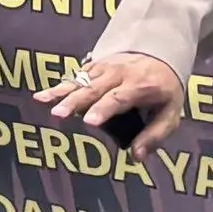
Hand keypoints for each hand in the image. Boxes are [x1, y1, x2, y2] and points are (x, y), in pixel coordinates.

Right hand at [38, 53, 183, 152]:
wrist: (161, 54)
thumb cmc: (164, 90)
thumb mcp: (171, 114)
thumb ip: (154, 135)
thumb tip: (137, 157)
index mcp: (141, 86)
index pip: (119, 98)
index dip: (102, 109)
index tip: (88, 122)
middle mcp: (119, 74)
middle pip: (93, 88)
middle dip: (74, 102)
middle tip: (58, 114)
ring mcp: (104, 68)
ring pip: (80, 80)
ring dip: (60, 91)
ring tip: (41, 100)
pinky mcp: (94, 66)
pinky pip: (76, 76)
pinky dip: (60, 86)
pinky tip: (44, 96)